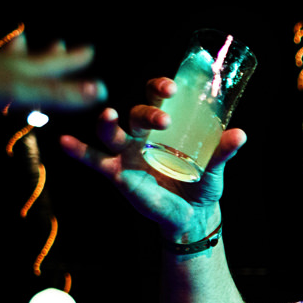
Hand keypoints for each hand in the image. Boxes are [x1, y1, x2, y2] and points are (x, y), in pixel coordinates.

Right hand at [60, 77, 244, 240]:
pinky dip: (78, 151)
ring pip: (111, 131)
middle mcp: (142, 134)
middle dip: (146, 112)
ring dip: (107, 123)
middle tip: (163, 120)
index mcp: (164, 125)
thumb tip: (240, 134)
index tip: (171, 88)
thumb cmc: (201, 183)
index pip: (156, 97)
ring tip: (108, 116)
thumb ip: (222, 151)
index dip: (159, 88)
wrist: (192, 214)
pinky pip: (94, 159)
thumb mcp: (215, 168)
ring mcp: (126, 153)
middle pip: (136, 113)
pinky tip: (63, 142)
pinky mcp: (117, 173)